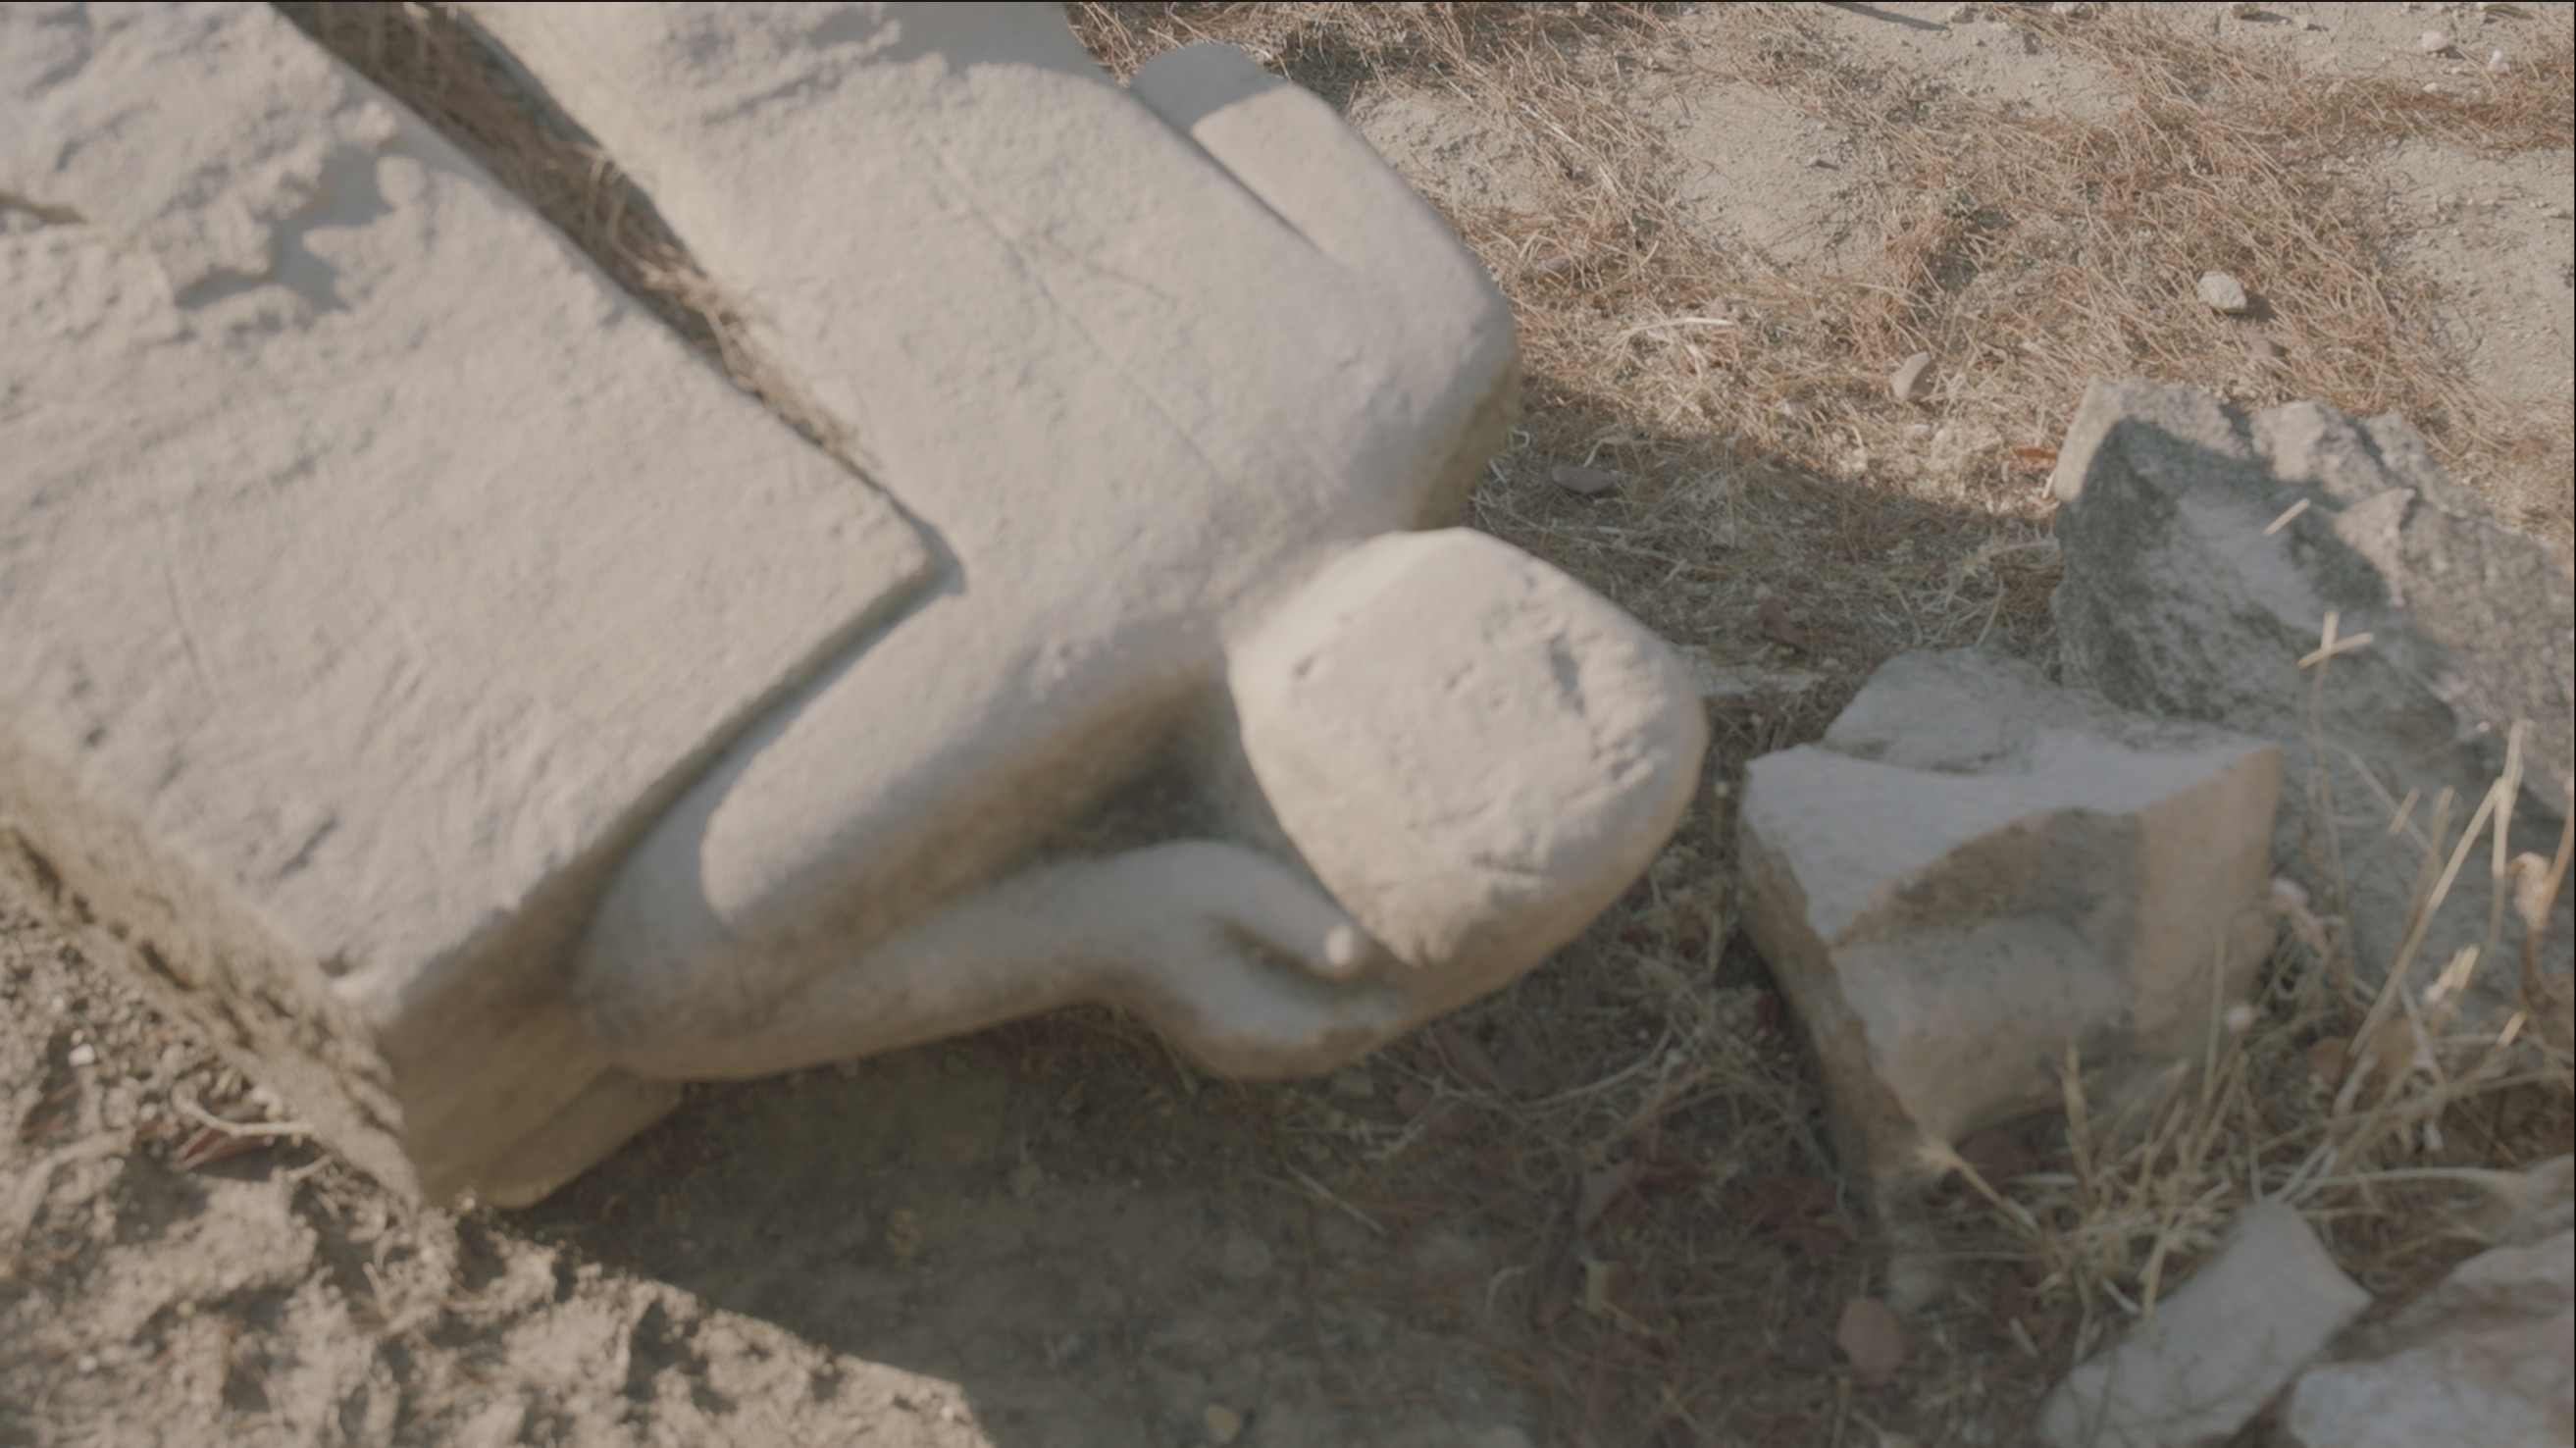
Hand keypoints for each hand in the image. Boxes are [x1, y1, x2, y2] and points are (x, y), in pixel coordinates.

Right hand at [1082, 842, 1416, 1075]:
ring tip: (1404, 978)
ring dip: (1360, 1020)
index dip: (1394, 1000)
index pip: (1348, 1029)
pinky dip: (1330, 1017)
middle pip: (1340, 1047)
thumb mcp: (1231, 893)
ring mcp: (1233, 1051)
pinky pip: (1296, 1039)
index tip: (1440, 963)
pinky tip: (1350, 985)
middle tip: (1438, 972)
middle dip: (1385, 1016)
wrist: (1083, 922)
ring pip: (1319, 1049)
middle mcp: (1247, 1054)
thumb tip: (1361, 957)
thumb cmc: (1159, 894)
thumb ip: (1294, 926)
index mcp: (1254, 1027)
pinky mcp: (1224, 1034)